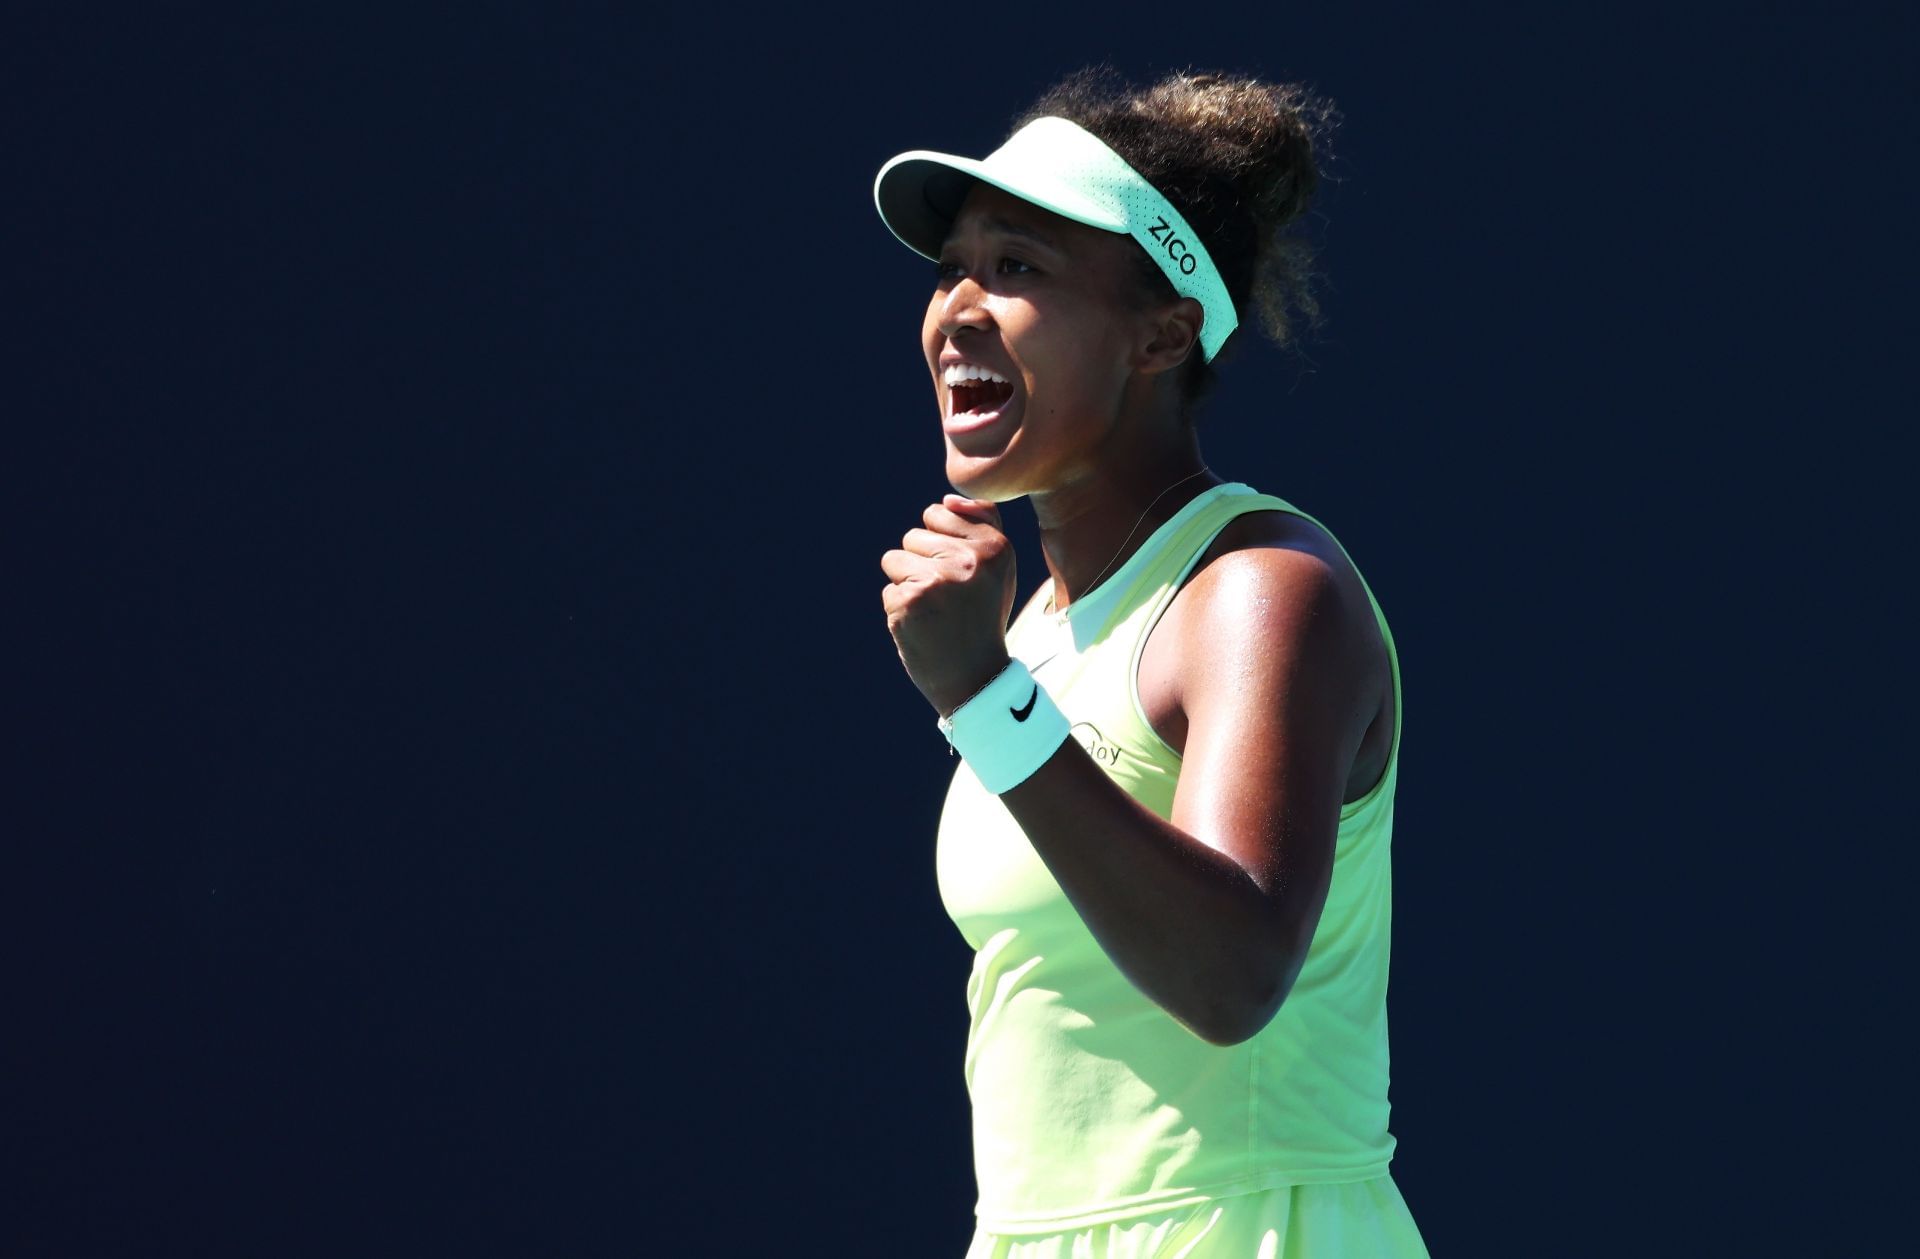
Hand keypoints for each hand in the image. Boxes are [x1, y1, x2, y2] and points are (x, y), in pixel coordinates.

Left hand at [881, 494, 1018, 716]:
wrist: (975, 679)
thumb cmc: (982, 617)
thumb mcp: (999, 569)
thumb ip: (982, 524)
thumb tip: (946, 500)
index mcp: (995, 546)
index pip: (939, 513)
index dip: (942, 545)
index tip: (962, 577)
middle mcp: (969, 559)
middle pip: (913, 536)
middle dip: (923, 564)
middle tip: (949, 600)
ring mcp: (937, 580)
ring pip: (895, 559)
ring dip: (907, 585)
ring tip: (935, 611)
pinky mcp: (908, 602)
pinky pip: (888, 590)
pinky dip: (900, 611)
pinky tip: (924, 628)